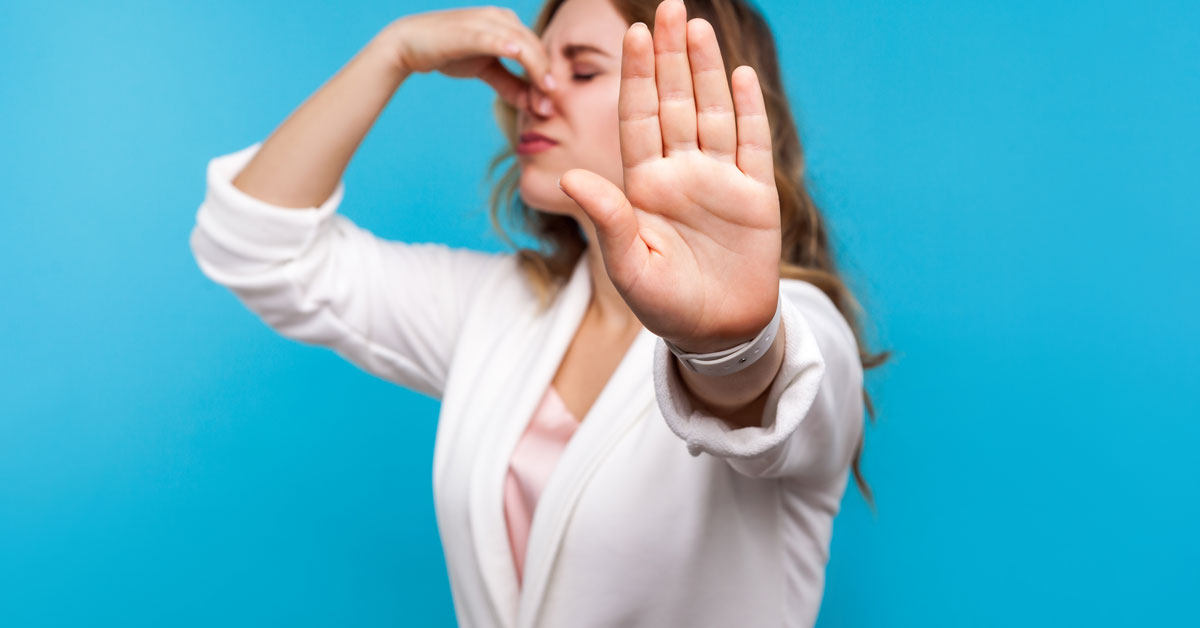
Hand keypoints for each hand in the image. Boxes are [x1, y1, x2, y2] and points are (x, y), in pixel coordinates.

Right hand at [383, 6, 554, 109]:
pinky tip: (518, 56)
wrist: (409, 43)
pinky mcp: (470, 30)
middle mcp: (501, 17)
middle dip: (546, 77)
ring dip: (536, 69)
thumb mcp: (486, 70)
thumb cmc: (449, 52)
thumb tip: (534, 104)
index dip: (548, 75)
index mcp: (508, 24)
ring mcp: (486, 21)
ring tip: (544, 93)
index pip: (538, 49)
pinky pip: (496, 38)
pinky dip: (510, 47)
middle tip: (550, 106)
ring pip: (523, 43)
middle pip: (535, 47)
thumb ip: (510, 84)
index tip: (551, 102)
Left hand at [557, 0, 781, 353]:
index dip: (637, 76)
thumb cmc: (665, 304)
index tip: (632, 33)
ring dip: (705, 70)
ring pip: (711, 112)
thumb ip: (608, 221)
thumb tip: (570, 180)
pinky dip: (747, 110)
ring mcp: (719, 179)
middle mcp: (681, 172)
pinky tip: (739, 76)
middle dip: (670, 56)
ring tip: (696, 26)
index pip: (639, 118)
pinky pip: (751, 143)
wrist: (717, 333)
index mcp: (645, 185)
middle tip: (667, 7)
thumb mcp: (629, 267)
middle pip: (675, 102)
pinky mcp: (754, 194)